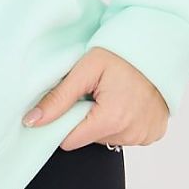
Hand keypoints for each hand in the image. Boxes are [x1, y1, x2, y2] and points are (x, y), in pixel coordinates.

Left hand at [21, 46, 169, 150]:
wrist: (157, 47)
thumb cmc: (120, 54)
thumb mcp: (85, 70)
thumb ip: (58, 98)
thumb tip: (31, 121)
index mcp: (111, 120)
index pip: (70, 141)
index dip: (64, 122)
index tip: (70, 102)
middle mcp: (130, 134)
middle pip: (89, 139)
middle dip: (85, 118)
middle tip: (94, 92)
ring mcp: (144, 136)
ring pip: (107, 138)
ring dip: (104, 120)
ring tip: (111, 94)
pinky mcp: (153, 134)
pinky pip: (127, 135)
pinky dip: (122, 122)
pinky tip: (126, 101)